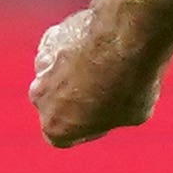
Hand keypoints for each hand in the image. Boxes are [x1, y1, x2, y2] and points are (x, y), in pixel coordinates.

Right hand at [30, 8, 159, 147]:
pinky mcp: (48, 37)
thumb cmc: (130, 82)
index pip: (67, 135)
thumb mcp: (133, 113)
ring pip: (57, 74)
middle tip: (110, 87)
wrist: (125, 37)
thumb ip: (112, 114)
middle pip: (58, 103)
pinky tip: (102, 44)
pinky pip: (61, 49)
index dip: (89, 126)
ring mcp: (41, 66)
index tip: (107, 114)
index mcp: (55, 127)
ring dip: (77, 71)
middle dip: (78, 98)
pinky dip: (77, 48)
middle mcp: (40, 98)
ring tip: (110, 63)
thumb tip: (114, 104)